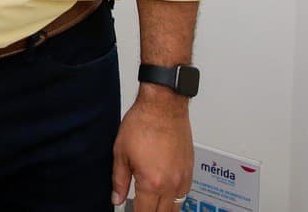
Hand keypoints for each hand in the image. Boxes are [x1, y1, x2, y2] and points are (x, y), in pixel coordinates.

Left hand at [111, 90, 193, 209]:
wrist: (163, 106)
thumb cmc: (143, 124)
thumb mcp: (121, 153)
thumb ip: (119, 180)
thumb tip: (117, 199)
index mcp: (152, 183)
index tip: (130, 211)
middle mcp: (171, 184)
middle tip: (140, 207)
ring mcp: (183, 178)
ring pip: (176, 206)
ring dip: (164, 208)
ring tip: (152, 205)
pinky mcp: (190, 170)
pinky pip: (185, 193)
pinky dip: (175, 197)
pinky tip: (165, 193)